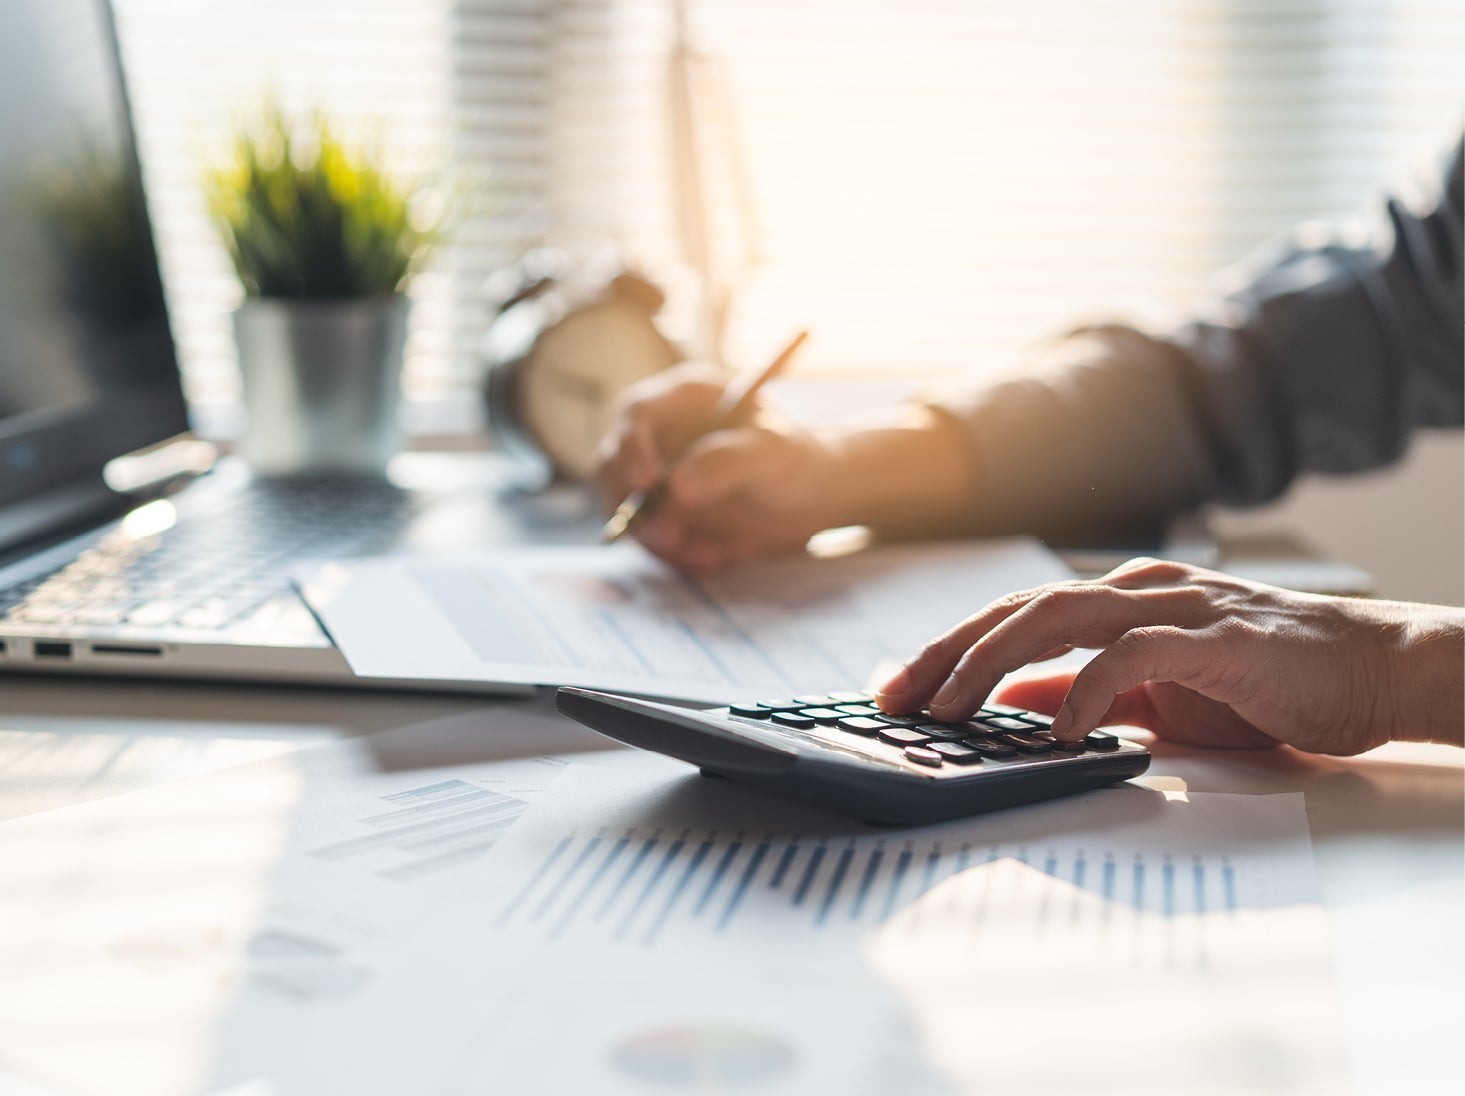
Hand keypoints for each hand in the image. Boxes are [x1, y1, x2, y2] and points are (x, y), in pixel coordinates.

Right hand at [594, 363, 845, 572]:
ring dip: (656, 539)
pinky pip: (648, 538)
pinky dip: (673, 555)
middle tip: (672, 537)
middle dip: (635, 506)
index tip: (648, 486)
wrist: (812, 499)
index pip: (636, 414)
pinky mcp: (662, 513)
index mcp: (683, 400)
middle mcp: (659, 435)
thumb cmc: (796, 460)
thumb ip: (727, 462)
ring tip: (706, 555)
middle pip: (613, 465)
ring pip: (626, 509)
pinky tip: (712, 558)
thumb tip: (676, 485)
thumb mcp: (772, 454)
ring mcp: (656, 476)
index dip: (632, 448)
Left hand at [875, 558, 1464, 754]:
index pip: (1014, 614)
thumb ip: (1087, 688)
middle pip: (1019, 609)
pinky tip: (1057, 727)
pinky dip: (1088, 686)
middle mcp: (1138, 591)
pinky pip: (1137, 654)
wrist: (1371, 670)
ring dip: (993, 661)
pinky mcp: (1219, 640)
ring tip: (951, 708)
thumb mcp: (1156, 692)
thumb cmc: (1264, 682)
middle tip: (895, 698)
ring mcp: (1178, 608)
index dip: (949, 646)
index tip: (897, 687)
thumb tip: (1015, 700)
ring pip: (1060, 616)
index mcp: (1119, 599)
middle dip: (948, 652)